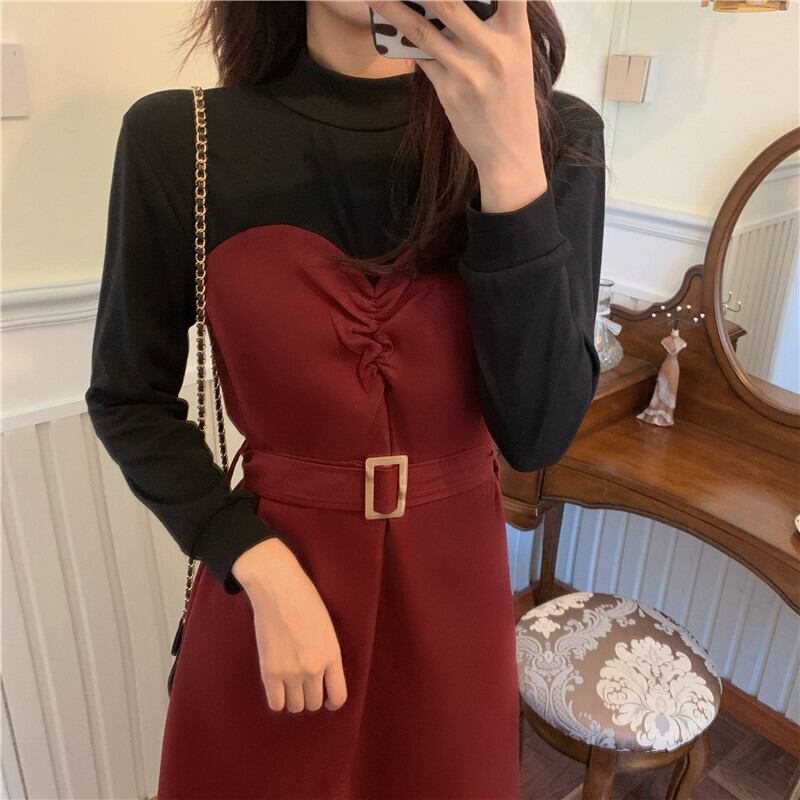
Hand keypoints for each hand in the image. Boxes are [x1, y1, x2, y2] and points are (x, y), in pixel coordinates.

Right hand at [233, 538, 347, 713]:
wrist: (279, 589)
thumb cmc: (305, 601)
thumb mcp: (327, 629)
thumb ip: (327, 654)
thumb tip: (324, 678)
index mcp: (332, 655)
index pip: (338, 696)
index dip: (332, 701)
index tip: (328, 699)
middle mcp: (314, 668)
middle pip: (314, 703)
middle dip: (311, 697)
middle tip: (305, 686)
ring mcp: (291, 672)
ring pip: (296, 707)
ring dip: (294, 699)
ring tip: (291, 686)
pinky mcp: (270, 672)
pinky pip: (275, 704)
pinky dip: (277, 700)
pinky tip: (277, 688)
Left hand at [367, 0, 547, 210]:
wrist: (510, 152)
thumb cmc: (512, 101)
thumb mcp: (516, 58)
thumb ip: (495, 25)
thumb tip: (457, 4)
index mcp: (517, 34)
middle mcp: (493, 48)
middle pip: (451, 0)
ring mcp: (468, 70)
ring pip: (423, 27)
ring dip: (394, 5)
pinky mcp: (448, 89)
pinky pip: (419, 55)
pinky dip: (401, 35)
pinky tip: (386, 17)